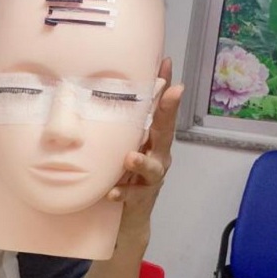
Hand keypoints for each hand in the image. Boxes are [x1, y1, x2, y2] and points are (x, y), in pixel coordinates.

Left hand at [107, 58, 183, 235]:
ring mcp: (151, 178)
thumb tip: (104, 89)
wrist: (128, 215)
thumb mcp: (125, 144)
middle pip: (166, 131)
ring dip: (142, 161)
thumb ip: (123, 123)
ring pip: (153, 167)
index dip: (165, 85)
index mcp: (153, 139)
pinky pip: (133, 195)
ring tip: (131, 158)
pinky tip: (112, 192)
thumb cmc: (126, 174)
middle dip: (169, 111)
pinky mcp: (142, 198)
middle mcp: (158, 155)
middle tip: (172, 93)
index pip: (160, 109)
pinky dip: (123, 192)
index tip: (167, 62)